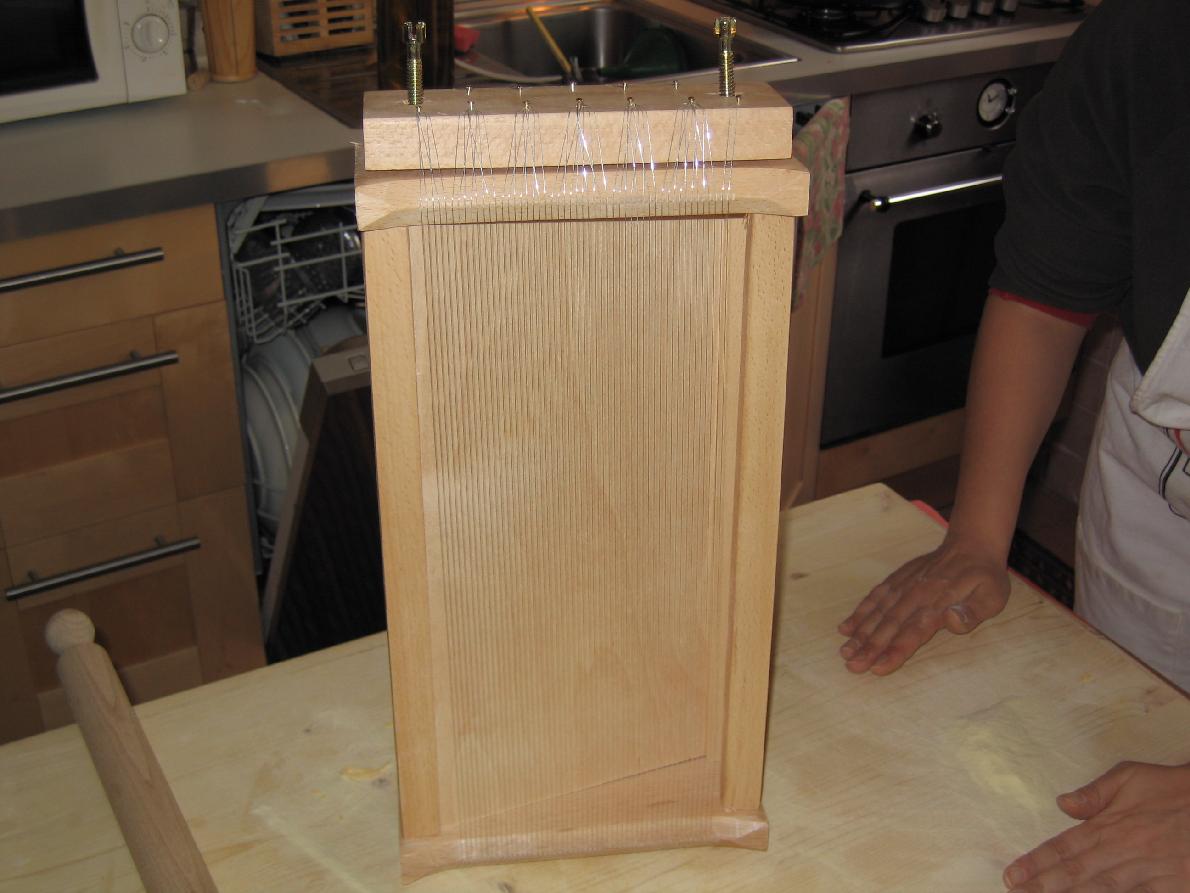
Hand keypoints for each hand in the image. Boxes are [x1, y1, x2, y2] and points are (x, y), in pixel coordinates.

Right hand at [836, 536, 1009, 674]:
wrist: (971, 543)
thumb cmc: (984, 577)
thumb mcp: (993, 596)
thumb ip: (973, 612)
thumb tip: (951, 619)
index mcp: (940, 603)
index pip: (914, 631)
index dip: (895, 650)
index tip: (877, 667)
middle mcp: (917, 595)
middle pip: (890, 625)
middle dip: (870, 647)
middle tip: (852, 666)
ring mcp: (904, 585)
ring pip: (879, 612)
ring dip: (861, 632)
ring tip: (845, 651)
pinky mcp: (897, 579)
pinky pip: (875, 596)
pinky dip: (860, 612)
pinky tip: (847, 627)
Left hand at [1003, 761, 1189, 891]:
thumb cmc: (1174, 789)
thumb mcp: (1130, 777)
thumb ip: (1094, 794)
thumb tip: (1062, 803)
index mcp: (1110, 826)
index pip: (1064, 847)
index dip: (1036, 863)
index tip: (1013, 875)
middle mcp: (1123, 852)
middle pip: (1076, 874)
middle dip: (1044, 886)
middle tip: (1015, 892)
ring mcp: (1148, 874)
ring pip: (1102, 891)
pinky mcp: (1172, 888)